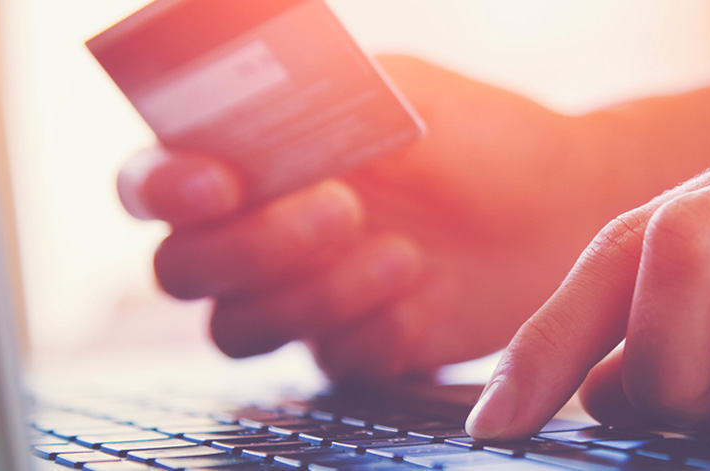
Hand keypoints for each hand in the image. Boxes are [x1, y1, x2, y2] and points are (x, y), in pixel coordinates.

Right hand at [118, 56, 632, 378]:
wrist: (558, 203)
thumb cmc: (475, 134)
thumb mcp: (397, 88)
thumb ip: (317, 86)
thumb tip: (252, 69)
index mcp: (248, 161)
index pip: (151, 182)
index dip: (161, 187)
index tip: (216, 181)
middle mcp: (256, 235)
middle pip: (180, 268)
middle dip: (251, 246)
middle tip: (343, 210)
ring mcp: (299, 298)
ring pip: (238, 329)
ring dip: (312, 294)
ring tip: (403, 251)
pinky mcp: (351, 347)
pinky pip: (327, 361)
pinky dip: (373, 330)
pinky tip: (426, 292)